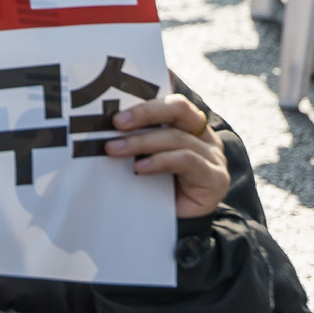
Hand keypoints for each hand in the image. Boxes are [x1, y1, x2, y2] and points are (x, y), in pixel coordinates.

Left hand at [105, 94, 229, 218]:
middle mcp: (202, 134)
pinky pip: (187, 161)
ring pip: (176, 137)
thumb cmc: (152, 184)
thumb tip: (98, 118)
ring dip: (141, 142)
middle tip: (115, 122)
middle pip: (178, 109)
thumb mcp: (140, 155)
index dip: (150, 90)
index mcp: (185, 123)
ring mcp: (212, 155)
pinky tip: (140, 168)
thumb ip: (131, 136)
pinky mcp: (215, 177)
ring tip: (113, 150)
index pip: (169, 98)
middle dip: (144, 112)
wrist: (173, 224)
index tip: (123, 88)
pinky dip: (161, 161)